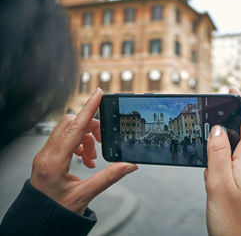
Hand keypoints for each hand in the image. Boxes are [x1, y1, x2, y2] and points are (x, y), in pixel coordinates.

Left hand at [30, 88, 137, 214]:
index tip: (98, 94)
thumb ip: (108, 178)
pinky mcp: (47, 157)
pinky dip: (79, 145)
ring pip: (68, 130)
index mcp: (54, 162)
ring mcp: (45, 154)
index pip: (75, 127)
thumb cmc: (54, 211)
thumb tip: (128, 165)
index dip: (88, 108)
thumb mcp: (84, 195)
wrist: (38, 219)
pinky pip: (65, 140)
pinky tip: (85, 160)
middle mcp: (46, 154)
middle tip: (102, 141)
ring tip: (92, 158)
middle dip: (90, 127)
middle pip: (70, 124)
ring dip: (85, 138)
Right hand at [204, 87, 240, 235]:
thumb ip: (217, 152)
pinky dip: (227, 161)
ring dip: (225, 146)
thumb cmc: (235, 224)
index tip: (232, 89)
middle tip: (208, 126)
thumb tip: (216, 127)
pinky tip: (215, 175)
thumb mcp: (218, 184)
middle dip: (228, 124)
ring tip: (208, 161)